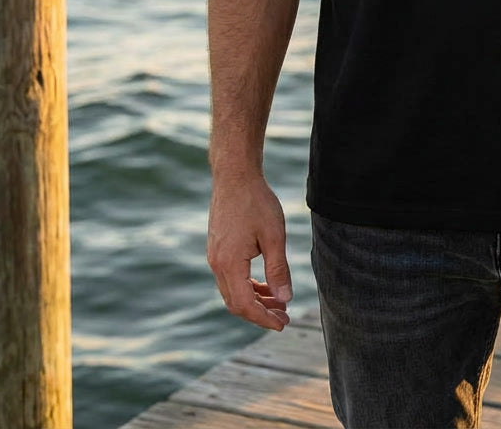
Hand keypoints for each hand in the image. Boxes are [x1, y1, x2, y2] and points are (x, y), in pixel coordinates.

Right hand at [207, 171, 292, 330]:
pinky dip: (248, 286)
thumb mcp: (274, 236)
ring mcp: (214, 256)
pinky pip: (230, 278)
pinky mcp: (217, 249)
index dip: (263, 318)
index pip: (244, 305)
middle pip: (235, 303)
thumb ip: (278, 269)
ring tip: (279, 302)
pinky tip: (265, 285)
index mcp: (229, 264)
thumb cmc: (257, 202)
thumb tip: (285, 298)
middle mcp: (217, 264)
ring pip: (232, 291)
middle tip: (284, 317)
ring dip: (255, 300)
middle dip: (260, 313)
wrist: (235, 176)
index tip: (283, 324)